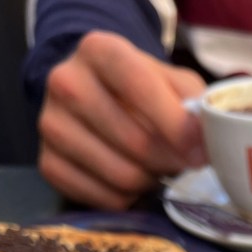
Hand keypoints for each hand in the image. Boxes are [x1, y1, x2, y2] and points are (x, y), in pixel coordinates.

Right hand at [38, 31, 207, 209]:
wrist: (95, 97)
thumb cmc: (140, 91)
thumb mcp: (170, 82)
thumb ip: (193, 105)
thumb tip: (203, 144)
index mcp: (99, 50)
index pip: (141, 88)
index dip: (177, 128)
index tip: (199, 153)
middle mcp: (65, 82)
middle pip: (135, 143)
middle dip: (169, 162)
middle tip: (181, 164)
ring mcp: (50, 125)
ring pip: (121, 176)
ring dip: (150, 182)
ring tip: (156, 169)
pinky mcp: (47, 163)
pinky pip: (104, 199)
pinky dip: (128, 199)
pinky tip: (133, 182)